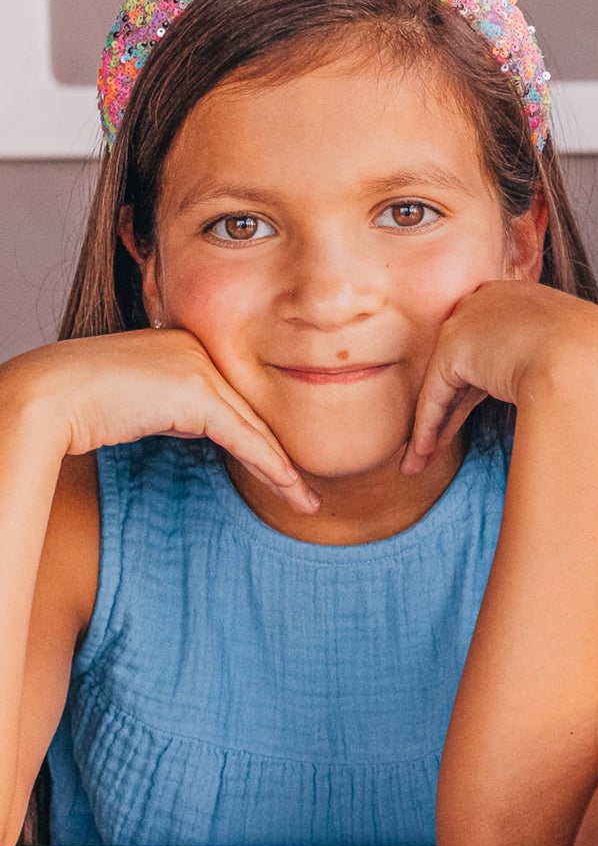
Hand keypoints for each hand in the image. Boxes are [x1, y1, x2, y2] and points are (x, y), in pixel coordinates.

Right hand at [2, 331, 316, 514]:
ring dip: (282, 469)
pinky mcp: (195, 392)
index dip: (261, 437)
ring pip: (255, 426)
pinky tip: (289, 488)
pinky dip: (269, 465)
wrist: (45, 396)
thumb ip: (176, 408)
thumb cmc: (80, 404)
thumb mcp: (142, 401)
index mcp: (190, 344)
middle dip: (281, 454)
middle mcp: (202, 348)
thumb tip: (200, 428)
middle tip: (304, 490)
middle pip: (252, 411)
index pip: (236, 399)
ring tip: (304, 501)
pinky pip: (244, 437)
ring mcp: (200, 366)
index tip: (282, 467)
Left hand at [401, 281, 597, 474]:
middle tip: (440, 439)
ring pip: (446, 383)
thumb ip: (557, 363)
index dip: (483, 383)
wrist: (588, 362)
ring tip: (423, 459)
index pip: (492, 343)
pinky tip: (421, 454)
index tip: (474, 412)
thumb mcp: (578, 355)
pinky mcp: (454, 349)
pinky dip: (429, 427)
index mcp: (524, 297)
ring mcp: (470, 321)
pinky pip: (436, 396)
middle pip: (464, 362)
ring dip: (435, 426)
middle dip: (452, 405)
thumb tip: (560, 389)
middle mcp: (491, 301)